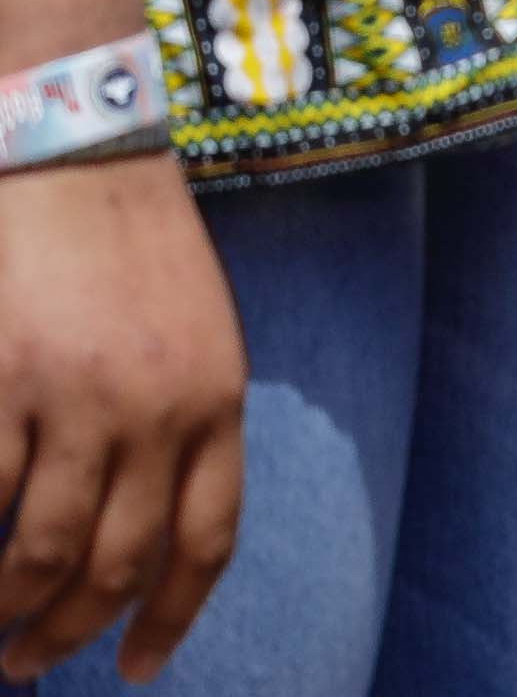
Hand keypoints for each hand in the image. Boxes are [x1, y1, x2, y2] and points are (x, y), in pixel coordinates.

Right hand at [0, 147, 239, 679]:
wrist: (76, 151)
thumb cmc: (131, 246)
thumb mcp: (196, 336)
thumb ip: (181, 426)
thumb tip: (141, 529)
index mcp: (216, 402)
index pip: (205, 541)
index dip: (170, 618)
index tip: (136, 669)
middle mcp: (157, 411)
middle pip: (118, 564)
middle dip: (70, 633)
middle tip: (27, 667)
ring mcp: (76, 398)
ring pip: (42, 549)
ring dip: (8, 608)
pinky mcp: (2, 380)